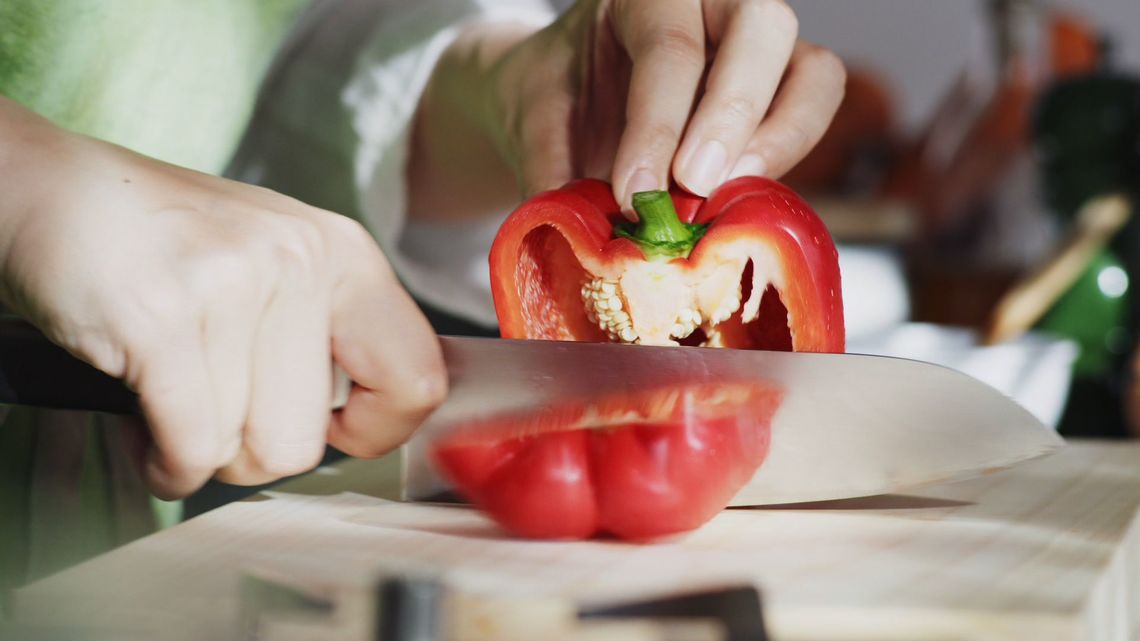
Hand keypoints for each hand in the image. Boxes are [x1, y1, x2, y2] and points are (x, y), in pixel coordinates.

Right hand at [0, 100, 446, 498]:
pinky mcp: (161, 318)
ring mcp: (233, 286)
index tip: (337, 430)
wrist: (56, 190)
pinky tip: (152, 432)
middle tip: (221, 413)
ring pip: (243, 450)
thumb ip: (330, 335)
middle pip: (308, 443)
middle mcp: (300, 262)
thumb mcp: (280, 265)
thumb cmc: (172, 243)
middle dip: (254, 453)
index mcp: (343, 254)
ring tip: (176, 398)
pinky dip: (166, 463)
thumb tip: (369, 427)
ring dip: (202, 450)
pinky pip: (189, 446)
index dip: (377, 431)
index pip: (418, 379)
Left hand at [409, 0, 845, 219]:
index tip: (635, 196)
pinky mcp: (783, 88)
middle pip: (761, 28)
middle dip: (732, 113)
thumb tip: (570, 229)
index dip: (657, 127)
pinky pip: (814, 110)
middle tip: (694, 186)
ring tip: (725, 200)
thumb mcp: (531, 117)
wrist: (565, 97)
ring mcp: (758, 46)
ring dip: (779, 140)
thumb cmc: (554, 95)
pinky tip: (740, 199)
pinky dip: (787, 156)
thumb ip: (548, 164)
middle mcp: (714, 3)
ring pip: (813, 71)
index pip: (669, 48)